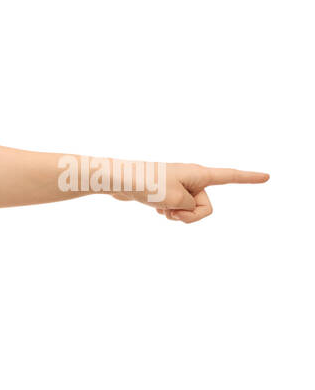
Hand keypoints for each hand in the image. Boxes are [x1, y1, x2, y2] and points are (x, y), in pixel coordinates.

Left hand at [107, 162, 269, 223]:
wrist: (122, 181)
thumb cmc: (149, 185)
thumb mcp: (176, 200)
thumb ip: (190, 207)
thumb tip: (184, 209)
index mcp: (200, 174)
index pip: (230, 177)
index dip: (249, 179)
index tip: (267, 177)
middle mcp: (193, 178)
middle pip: (205, 207)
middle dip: (190, 215)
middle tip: (171, 209)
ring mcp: (181, 186)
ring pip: (190, 211)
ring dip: (177, 215)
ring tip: (161, 206)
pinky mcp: (169, 193)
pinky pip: (177, 210)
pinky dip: (168, 213)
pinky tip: (155, 206)